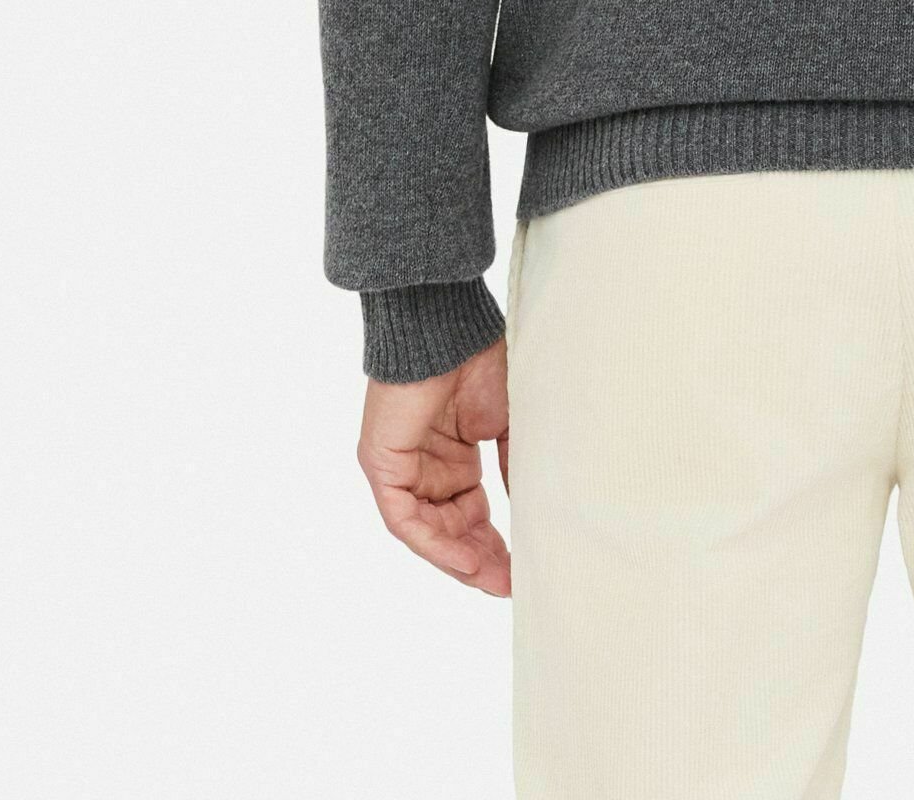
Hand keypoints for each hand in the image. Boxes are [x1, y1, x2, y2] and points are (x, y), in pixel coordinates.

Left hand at [357, 340, 510, 594]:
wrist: (445, 330)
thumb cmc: (478, 360)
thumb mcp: (506, 422)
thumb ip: (512, 466)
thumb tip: (530, 508)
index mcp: (452, 454)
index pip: (470, 513)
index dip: (494, 542)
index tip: (523, 566)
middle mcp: (423, 467)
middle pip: (449, 528)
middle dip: (480, 559)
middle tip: (510, 584)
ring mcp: (400, 468)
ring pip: (427, 531)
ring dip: (459, 559)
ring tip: (493, 579)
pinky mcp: (382, 466)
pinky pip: (404, 520)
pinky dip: (434, 543)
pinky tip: (464, 560)